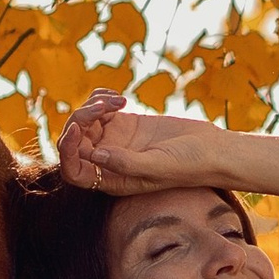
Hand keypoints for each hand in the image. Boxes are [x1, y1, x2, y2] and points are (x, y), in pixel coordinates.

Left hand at [58, 92, 227, 196]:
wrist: (212, 150)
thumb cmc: (190, 166)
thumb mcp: (159, 166)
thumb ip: (126, 164)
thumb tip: (96, 154)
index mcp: (111, 181)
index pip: (73, 170)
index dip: (66, 149)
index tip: (77, 128)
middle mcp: (108, 163)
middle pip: (75, 141)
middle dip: (82, 119)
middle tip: (106, 107)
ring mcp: (115, 142)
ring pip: (85, 121)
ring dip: (93, 105)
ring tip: (118, 101)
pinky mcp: (124, 124)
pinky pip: (99, 109)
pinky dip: (101, 98)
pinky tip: (119, 97)